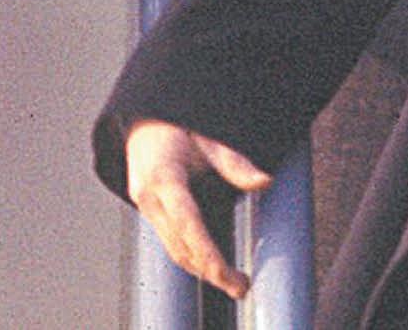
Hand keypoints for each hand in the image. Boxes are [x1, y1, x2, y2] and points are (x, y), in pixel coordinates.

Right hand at [126, 120, 270, 301]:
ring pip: (174, 250)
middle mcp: (150, 198)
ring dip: (201, 270)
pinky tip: (212, 266)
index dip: (207, 252)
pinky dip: (192, 256)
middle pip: (181, 246)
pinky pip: (171, 242)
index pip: (187, 224)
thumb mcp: (208, 136)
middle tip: (242, 287)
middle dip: (211, 271)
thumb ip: (234, 162)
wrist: (143, 119)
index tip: (226, 274)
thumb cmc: (179, 123)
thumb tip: (264, 182)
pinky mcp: (150, 213)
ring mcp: (145, 208)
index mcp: (164, 177)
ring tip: (233, 283)